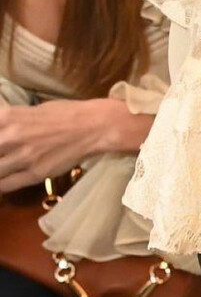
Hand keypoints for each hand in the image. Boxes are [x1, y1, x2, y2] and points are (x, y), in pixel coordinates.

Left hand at [0, 98, 130, 193]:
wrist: (94, 126)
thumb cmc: (65, 113)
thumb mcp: (32, 110)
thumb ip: (10, 121)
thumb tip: (0, 129)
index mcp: (8, 117)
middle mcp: (11, 137)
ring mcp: (22, 157)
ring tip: (2, 167)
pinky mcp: (34, 174)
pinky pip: (6, 185)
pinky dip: (0, 185)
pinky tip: (1, 183)